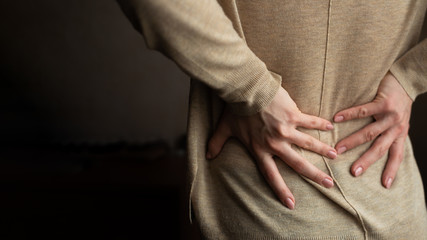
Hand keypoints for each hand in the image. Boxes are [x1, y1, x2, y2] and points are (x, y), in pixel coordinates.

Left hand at [206, 87, 336, 208]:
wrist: (245, 90)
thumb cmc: (235, 110)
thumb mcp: (224, 129)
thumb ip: (216, 144)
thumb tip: (207, 156)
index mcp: (260, 149)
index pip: (271, 175)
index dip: (281, 190)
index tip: (291, 204)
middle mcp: (274, 143)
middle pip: (297, 163)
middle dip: (314, 175)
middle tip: (328, 184)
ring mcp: (286, 129)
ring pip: (309, 143)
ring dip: (323, 150)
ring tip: (335, 156)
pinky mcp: (293, 115)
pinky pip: (310, 121)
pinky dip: (320, 124)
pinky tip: (330, 127)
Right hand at [333, 72, 412, 188]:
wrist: (405, 79)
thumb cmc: (398, 100)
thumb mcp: (398, 120)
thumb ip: (387, 132)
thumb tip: (371, 145)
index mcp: (400, 133)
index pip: (397, 155)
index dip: (392, 170)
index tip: (384, 185)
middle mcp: (396, 127)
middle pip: (380, 148)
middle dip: (366, 161)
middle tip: (354, 172)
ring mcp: (390, 115)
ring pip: (370, 132)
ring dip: (353, 141)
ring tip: (338, 149)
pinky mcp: (383, 102)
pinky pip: (364, 110)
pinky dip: (349, 115)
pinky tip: (336, 118)